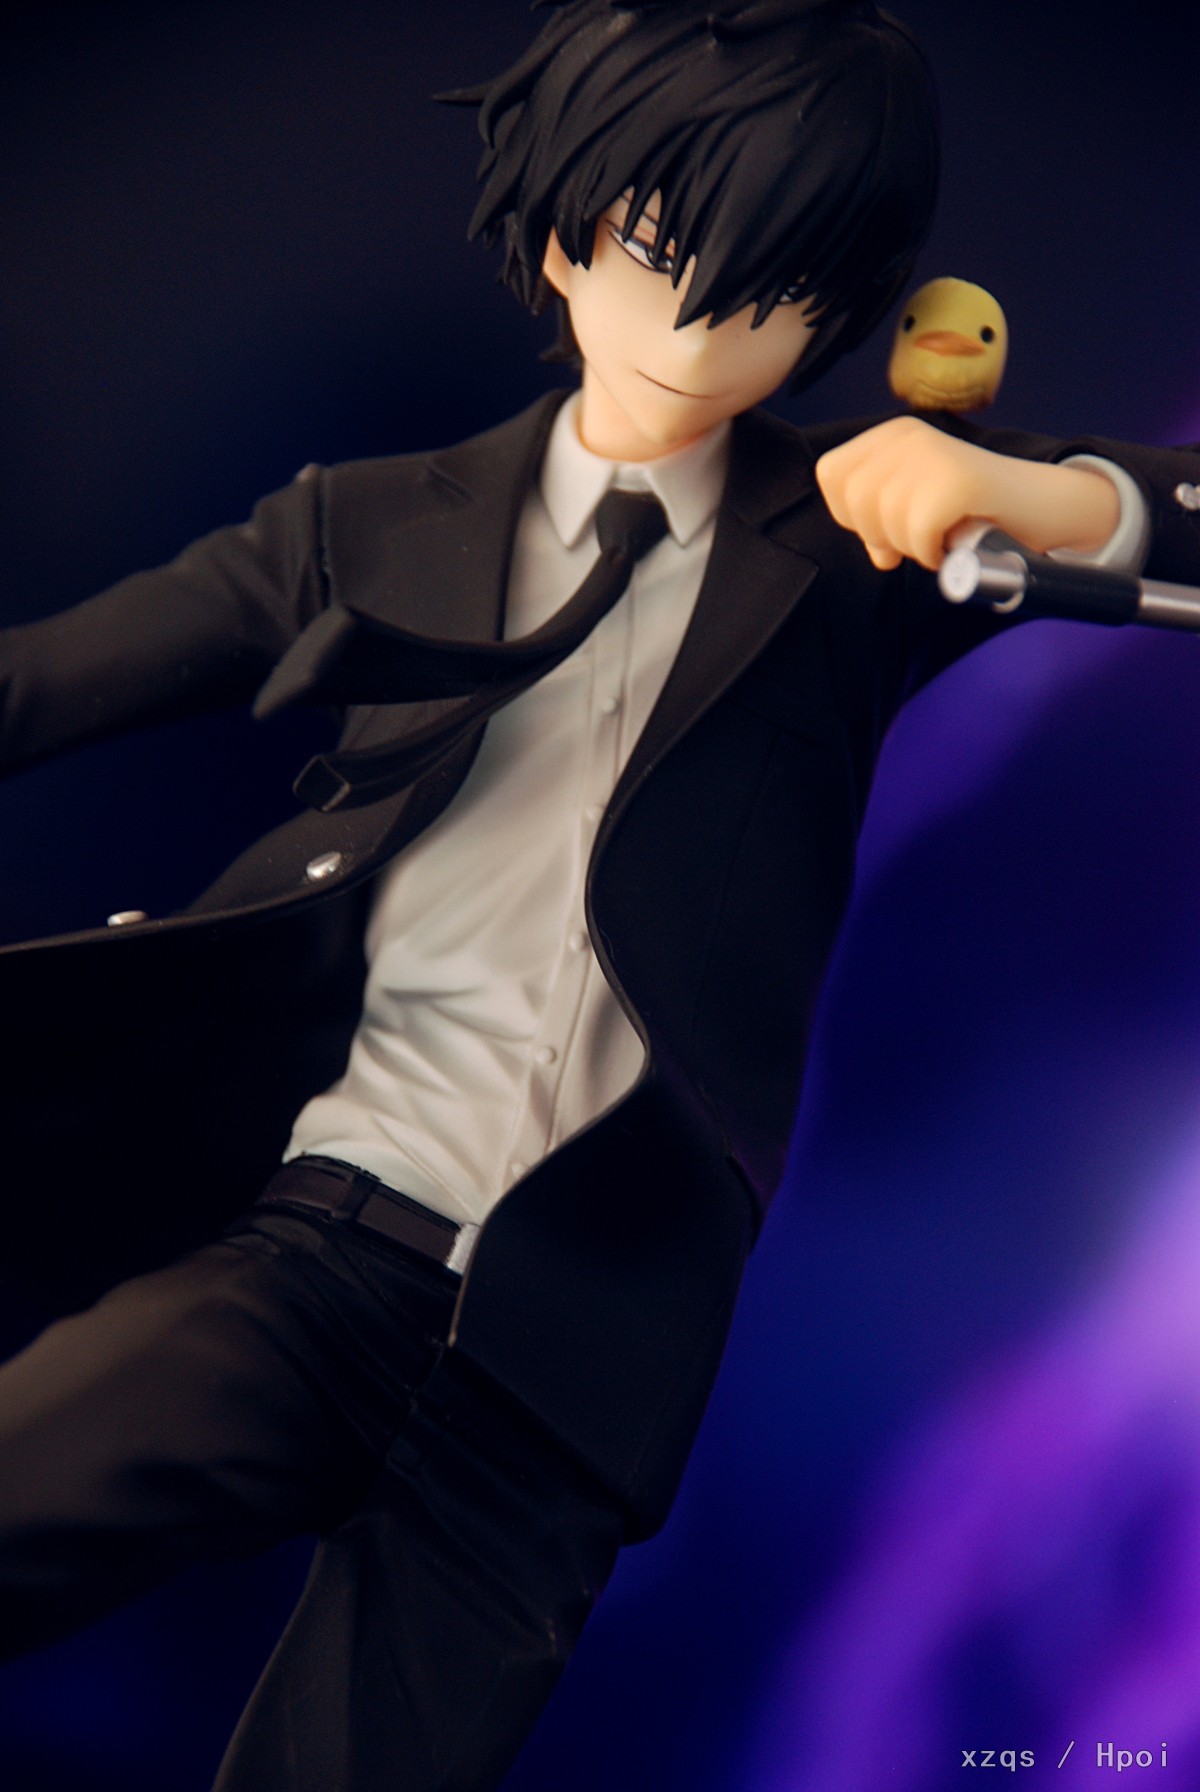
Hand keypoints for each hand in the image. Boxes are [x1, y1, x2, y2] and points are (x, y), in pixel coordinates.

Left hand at [815, 415, 1119, 571]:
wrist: (1041, 506)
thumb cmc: (973, 512)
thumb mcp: (914, 506)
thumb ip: (878, 519)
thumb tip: (877, 552)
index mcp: (890, 435)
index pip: (831, 476)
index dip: (852, 513)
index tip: (891, 523)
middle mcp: (907, 434)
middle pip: (852, 502)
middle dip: (880, 534)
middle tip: (919, 535)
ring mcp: (933, 452)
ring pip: (882, 520)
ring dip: (911, 546)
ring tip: (941, 536)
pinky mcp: (957, 478)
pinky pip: (916, 533)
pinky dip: (933, 553)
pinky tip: (952, 544)